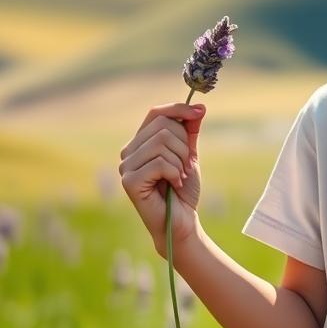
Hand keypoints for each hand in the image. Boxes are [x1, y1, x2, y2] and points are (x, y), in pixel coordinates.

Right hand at [119, 102, 205, 258]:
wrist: (182, 221)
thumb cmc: (183, 190)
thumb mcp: (189, 155)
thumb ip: (190, 131)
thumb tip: (199, 107)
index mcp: (140, 143)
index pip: (156, 113)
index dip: (178, 109)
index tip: (200, 112)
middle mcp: (128, 152)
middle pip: (162, 127)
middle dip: (184, 145)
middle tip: (186, 166)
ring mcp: (126, 167)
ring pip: (161, 143)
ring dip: (180, 161)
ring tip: (179, 177)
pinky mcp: (130, 181)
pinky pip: (159, 162)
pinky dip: (174, 173)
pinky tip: (174, 185)